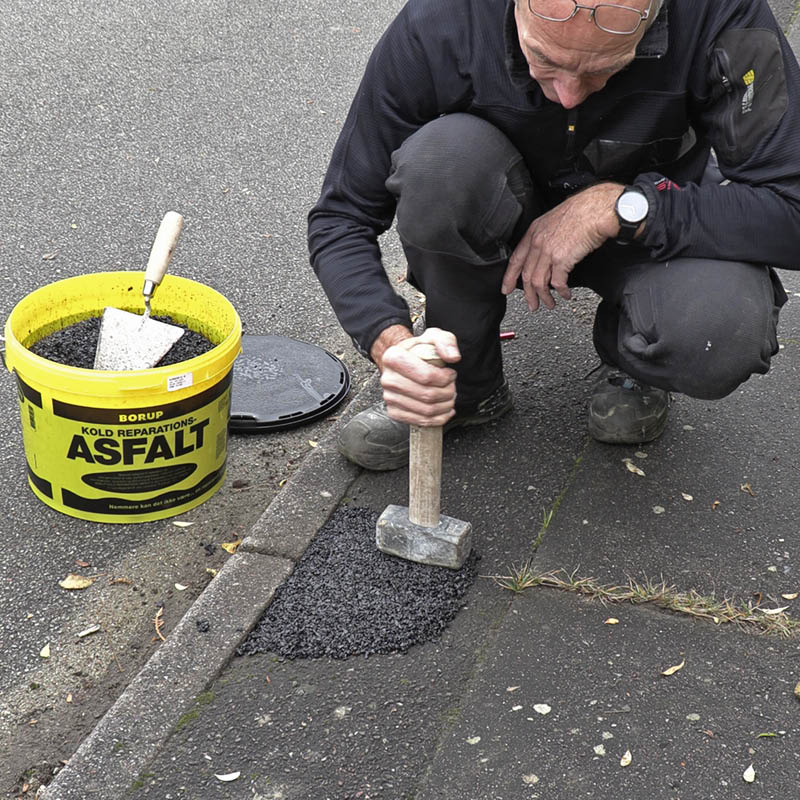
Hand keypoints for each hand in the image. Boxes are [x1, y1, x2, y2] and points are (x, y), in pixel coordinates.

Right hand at [372, 327, 459, 426]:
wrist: (402, 361)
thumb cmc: (417, 351)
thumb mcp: (433, 337)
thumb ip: (446, 342)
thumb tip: (453, 357)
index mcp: (393, 358)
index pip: (426, 376)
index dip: (445, 378)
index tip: (450, 374)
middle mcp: (388, 379)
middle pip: (428, 395)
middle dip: (448, 393)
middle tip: (452, 387)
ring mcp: (389, 397)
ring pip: (426, 411)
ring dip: (445, 406)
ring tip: (449, 397)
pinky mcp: (394, 411)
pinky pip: (420, 421)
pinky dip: (437, 419)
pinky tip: (443, 409)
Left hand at [501, 183, 622, 311]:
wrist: (597, 209)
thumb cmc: (582, 212)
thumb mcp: (555, 220)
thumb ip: (546, 236)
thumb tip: (545, 254)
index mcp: (534, 232)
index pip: (516, 259)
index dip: (509, 277)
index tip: (507, 288)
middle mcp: (538, 242)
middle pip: (526, 275)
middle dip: (528, 294)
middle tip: (532, 305)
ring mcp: (548, 251)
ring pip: (539, 282)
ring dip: (544, 297)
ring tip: (550, 304)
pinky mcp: (562, 259)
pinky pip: (557, 283)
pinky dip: (561, 292)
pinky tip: (565, 294)